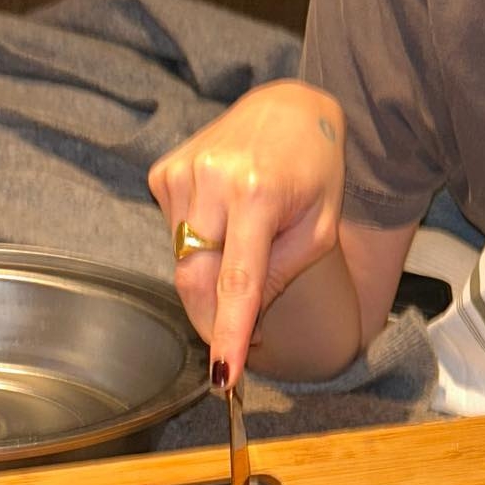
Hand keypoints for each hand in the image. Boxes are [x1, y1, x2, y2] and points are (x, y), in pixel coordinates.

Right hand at [148, 80, 346, 385]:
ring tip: (245, 245)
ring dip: (209, 275)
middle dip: (211, 320)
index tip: (223, 376)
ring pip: (181, 260)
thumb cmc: (315, 169)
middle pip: (195, 279)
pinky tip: (224, 217)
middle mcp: (212, 180)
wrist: (289, 107)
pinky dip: (197, 244)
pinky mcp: (163, 171)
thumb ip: (282, 274)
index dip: (227, 333)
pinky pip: (173, 233)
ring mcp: (181, 172)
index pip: (236, 281)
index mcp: (258, 194)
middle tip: (235, 341)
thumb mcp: (320, 226)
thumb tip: (244, 325)